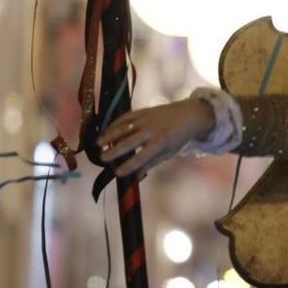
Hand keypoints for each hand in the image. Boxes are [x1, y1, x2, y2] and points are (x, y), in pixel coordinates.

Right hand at [97, 99, 215, 176]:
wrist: (189, 114)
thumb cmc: (178, 137)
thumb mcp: (168, 153)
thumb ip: (151, 163)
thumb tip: (135, 177)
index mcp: (161, 142)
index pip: (142, 156)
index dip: (129, 165)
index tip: (117, 173)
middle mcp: (151, 130)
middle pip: (129, 141)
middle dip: (115, 151)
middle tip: (102, 159)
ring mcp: (145, 119)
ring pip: (124, 127)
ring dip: (110, 135)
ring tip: (98, 145)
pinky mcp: (142, 111)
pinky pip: (125, 117)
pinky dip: (114, 124)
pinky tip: (105, 131)